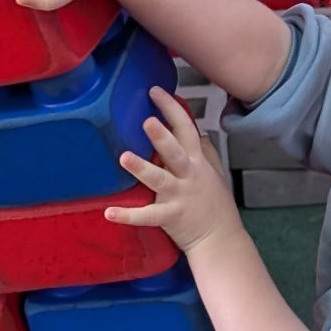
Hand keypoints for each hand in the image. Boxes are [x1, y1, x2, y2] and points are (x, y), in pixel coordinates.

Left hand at [109, 87, 242, 253]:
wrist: (221, 239)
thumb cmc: (216, 206)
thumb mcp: (216, 174)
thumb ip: (206, 153)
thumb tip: (199, 132)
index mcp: (198, 162)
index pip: (186, 129)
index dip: (171, 109)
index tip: (155, 91)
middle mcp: (189, 175)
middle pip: (175, 151)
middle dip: (162, 136)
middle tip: (146, 120)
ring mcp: (180, 196)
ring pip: (160, 179)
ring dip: (142, 168)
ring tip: (124, 157)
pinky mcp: (171, 216)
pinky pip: (148, 216)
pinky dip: (128, 215)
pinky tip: (109, 212)